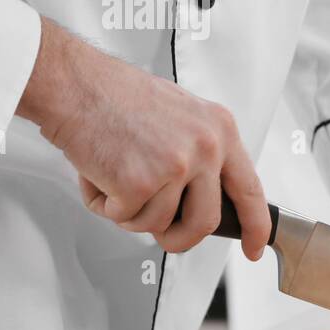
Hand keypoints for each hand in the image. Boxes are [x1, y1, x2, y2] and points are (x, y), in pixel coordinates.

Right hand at [17, 17, 270, 258]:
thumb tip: (201, 197)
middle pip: (206, 221)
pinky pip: (124, 217)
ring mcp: (176, 165)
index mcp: (220, 130)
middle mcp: (206, 147)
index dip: (255, 225)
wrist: (74, 82)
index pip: (249, 189)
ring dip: (132, 214)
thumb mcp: (182, 115)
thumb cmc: (116, 96)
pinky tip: (98, 174)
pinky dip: (104, 205)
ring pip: (159, 223)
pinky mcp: (141, 182)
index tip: (254, 247)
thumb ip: (200, 153)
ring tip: (115, 178)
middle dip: (182, 238)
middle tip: (164, 237)